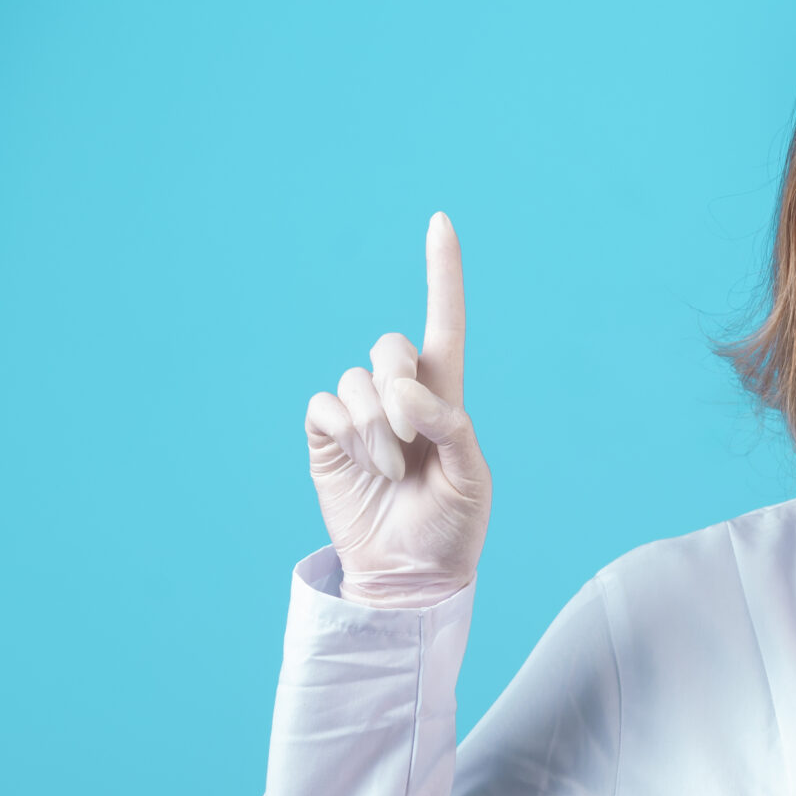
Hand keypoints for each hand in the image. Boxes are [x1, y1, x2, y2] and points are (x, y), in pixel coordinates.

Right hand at [302, 213, 490, 607]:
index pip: (444, 324)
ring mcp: (360, 415)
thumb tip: (404, 391)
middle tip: (412, 440)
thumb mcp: (470, 476)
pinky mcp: (326, 435)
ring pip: (356, 381)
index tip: (441, 220)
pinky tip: (362, 465)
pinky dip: (347, 433)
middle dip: (399, 386)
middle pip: (389, 346)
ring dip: (377, 428)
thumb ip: (448, 424)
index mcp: (446, 397)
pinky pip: (325, 405)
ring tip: (392, 471)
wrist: (411, 574)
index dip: (442, 274)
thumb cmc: (451, 527)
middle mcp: (400, 396)